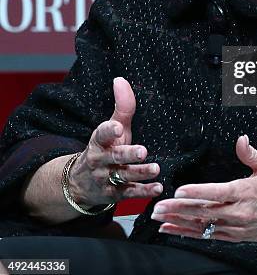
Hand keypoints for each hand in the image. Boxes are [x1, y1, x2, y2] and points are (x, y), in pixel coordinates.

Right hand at [68, 77, 161, 206]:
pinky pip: (129, 193)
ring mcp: (106, 179)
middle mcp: (101, 160)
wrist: (81, 183)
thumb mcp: (112, 128)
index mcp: (99, 141)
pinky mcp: (114, 195)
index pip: (102, 134)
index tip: (117, 127)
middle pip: (114, 157)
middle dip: (127, 154)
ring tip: (155, 169)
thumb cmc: (106, 147)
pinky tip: (157, 188)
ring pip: (123, 176)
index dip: (109, 131)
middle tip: (143, 151)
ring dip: (140, 173)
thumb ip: (122, 106)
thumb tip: (120, 79)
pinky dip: (143, 192)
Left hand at [151, 135, 256, 242]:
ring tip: (159, 219)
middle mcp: (238, 212)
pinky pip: (207, 236)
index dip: (196, 192)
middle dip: (178, 209)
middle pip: (203, 211)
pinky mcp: (234, 236)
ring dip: (179, 222)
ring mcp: (235, 227)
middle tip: (158, 206)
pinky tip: (173, 230)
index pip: (216, 193)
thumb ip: (251, 153)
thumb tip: (240, 139)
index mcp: (244, 192)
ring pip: (202, 226)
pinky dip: (189, 233)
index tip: (179, 190)